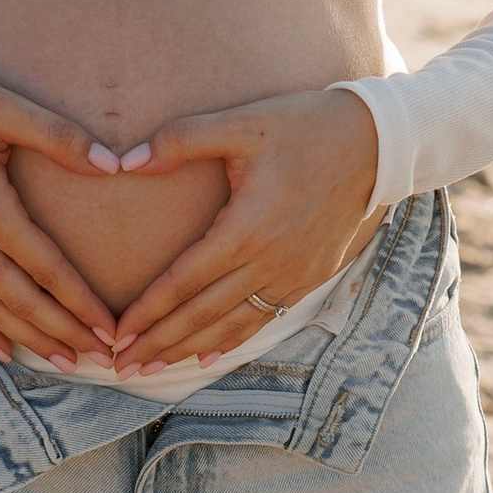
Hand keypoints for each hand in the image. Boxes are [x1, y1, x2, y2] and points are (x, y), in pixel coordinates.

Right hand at [0, 61, 122, 367]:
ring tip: (65, 362)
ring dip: (29, 340)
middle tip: (102, 356)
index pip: (45, 266)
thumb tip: (112, 162)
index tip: (109, 326)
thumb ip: (58, 137)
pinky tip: (3, 350)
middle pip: (21, 300)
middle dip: (64, 332)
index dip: (81, 301)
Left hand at [104, 87, 382, 374]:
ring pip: (231, 324)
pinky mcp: (308, 279)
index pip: (185, 280)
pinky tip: (206, 356)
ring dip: (188, 349)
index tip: (118, 334)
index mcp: (246, 228)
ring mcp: (292, 276)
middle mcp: (269, 262)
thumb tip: (125, 160)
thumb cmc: (302, 127)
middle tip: (121, 366)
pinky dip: (231, 341)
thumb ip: (180, 139)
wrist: (374, 145)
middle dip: (159, 342)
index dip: (149, 310)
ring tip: (153, 368)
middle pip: (202, 314)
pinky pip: (262, 319)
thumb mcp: (241, 123)